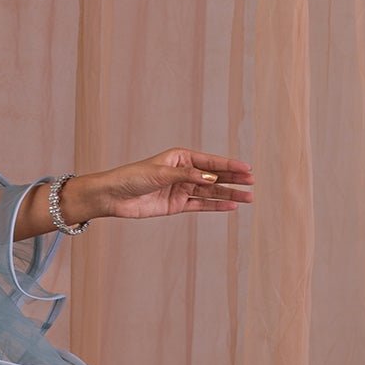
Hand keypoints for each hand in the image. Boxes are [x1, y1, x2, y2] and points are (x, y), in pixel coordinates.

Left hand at [80, 149, 253, 221]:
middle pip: (214, 176)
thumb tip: (210, 177)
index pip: (211, 161)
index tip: (248, 168)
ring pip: (210, 192)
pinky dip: (215, 206)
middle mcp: (184, 172)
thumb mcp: (160, 173)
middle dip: (234, 179)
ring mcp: (181, 189)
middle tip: (252, 183)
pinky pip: (200, 205)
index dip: (230, 165)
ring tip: (248, 198)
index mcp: (181, 157)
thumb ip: (186, 175)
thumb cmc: (132, 177)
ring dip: (228, 195)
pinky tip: (230, 207)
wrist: (112, 196)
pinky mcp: (176, 205)